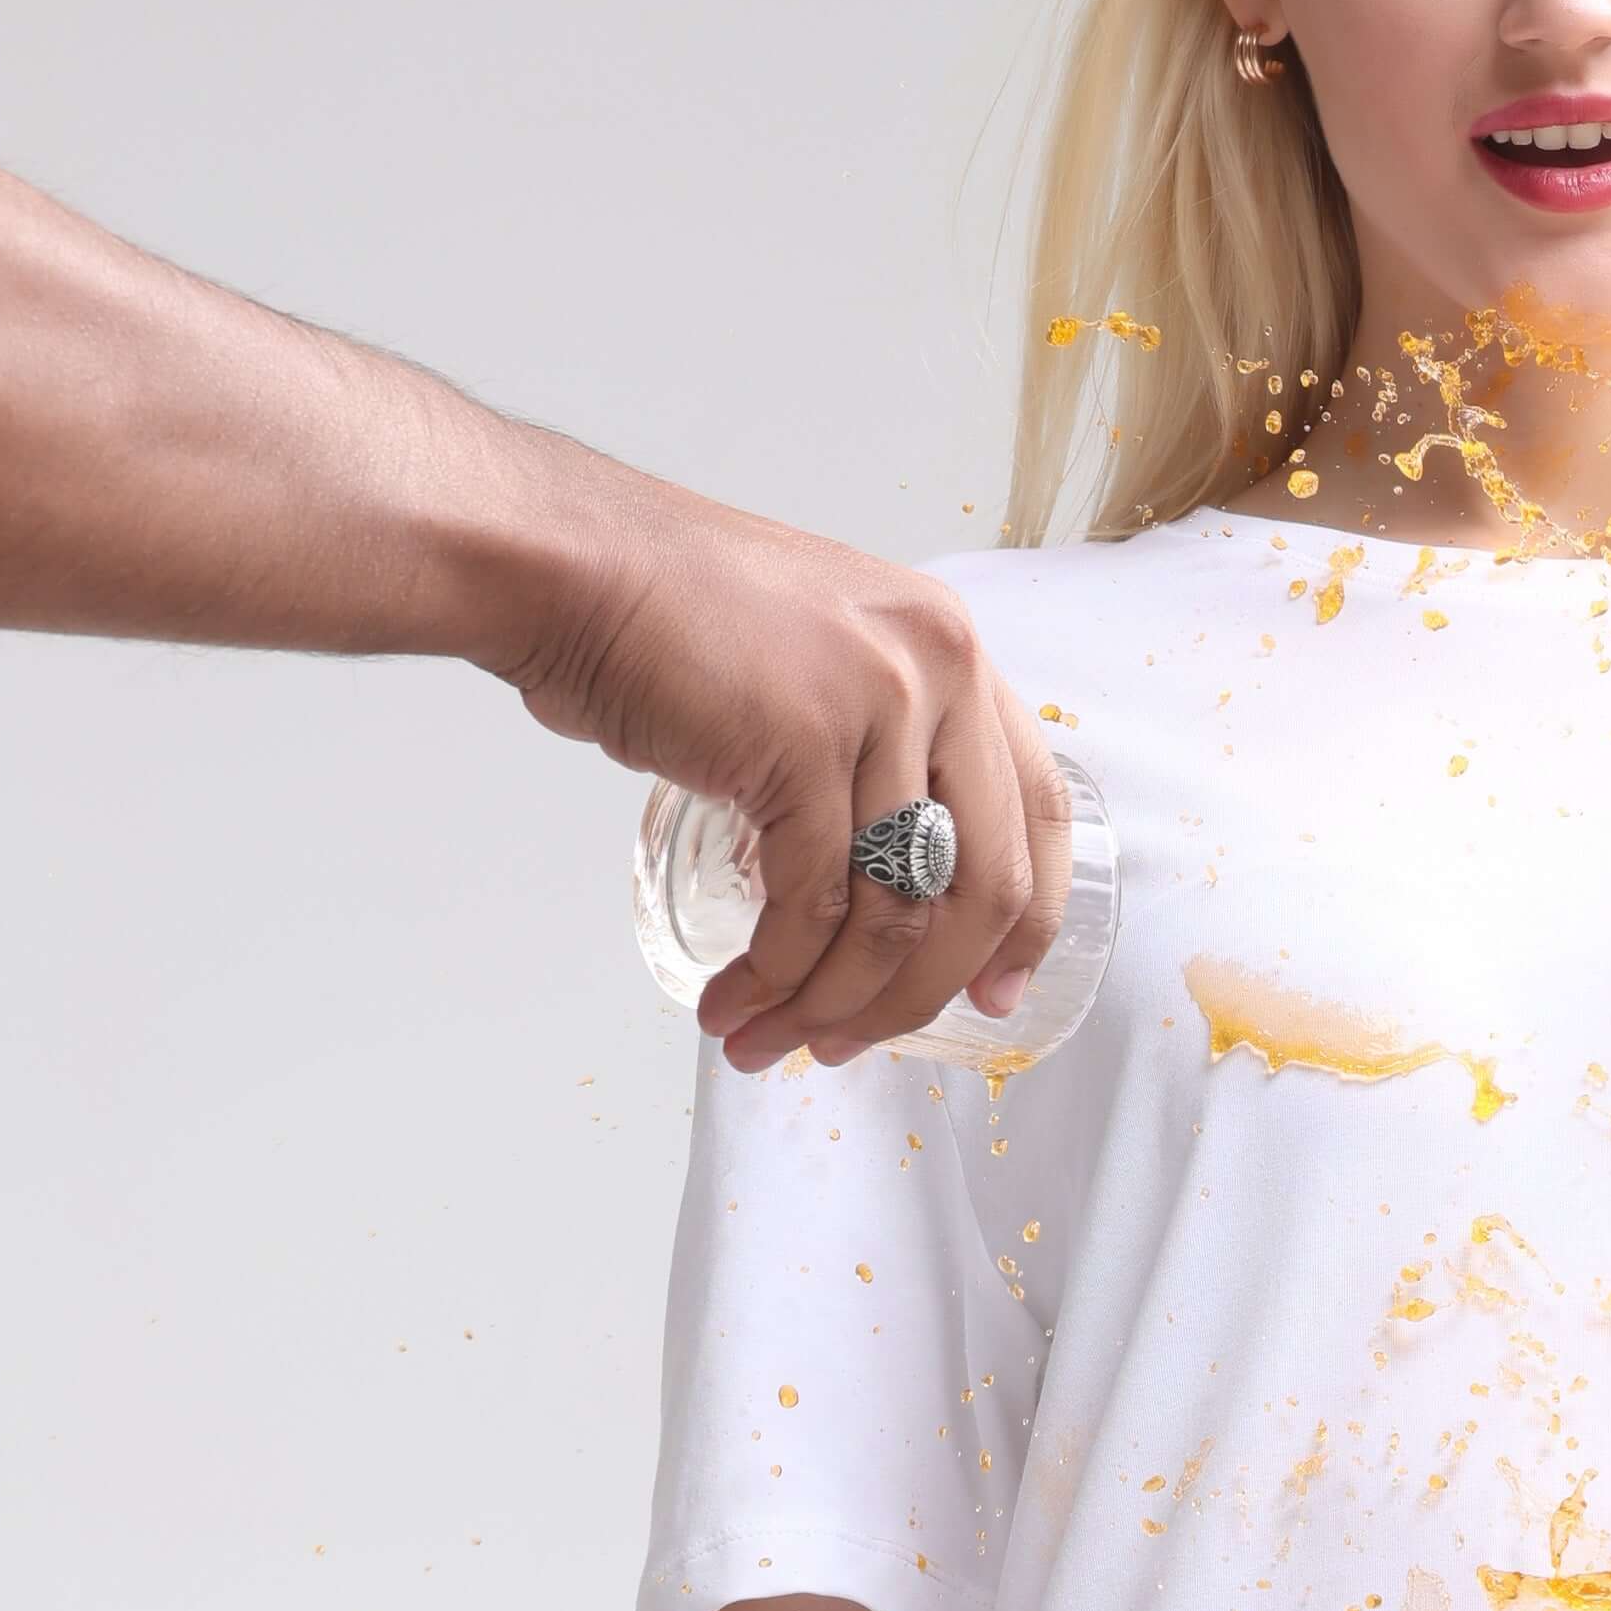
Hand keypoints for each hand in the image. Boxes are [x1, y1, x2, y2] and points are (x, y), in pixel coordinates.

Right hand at [489, 480, 1070, 1074]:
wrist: (569, 565)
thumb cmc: (670, 617)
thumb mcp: (820, 659)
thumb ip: (875, 742)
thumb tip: (888, 877)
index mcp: (954, 651)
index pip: (1040, 810)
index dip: (1030, 921)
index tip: (995, 993)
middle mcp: (938, 671)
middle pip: (984, 886)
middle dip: (920, 993)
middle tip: (857, 1045)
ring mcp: (877, 705)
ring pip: (894, 913)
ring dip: (830, 1003)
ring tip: (770, 1040)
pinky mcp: (802, 745)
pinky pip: (812, 906)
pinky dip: (777, 976)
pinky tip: (737, 1002)